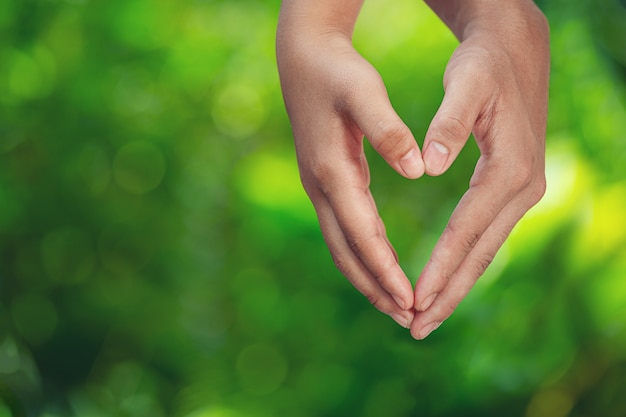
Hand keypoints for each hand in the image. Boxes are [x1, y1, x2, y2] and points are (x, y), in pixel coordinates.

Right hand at [277, 5, 424, 327]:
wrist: (303, 57)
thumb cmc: (336, 71)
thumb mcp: (363, 91)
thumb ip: (388, 130)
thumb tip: (417, 170)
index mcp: (332, 171)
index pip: (362, 233)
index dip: (386, 270)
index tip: (411, 300)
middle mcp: (321, 188)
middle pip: (347, 252)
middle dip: (376, 288)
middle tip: (408, 319)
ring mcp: (320, 187)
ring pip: (343, 246)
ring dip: (369, 278)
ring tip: (397, 305)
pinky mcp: (327, 181)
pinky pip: (344, 229)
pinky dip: (364, 254)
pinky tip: (383, 265)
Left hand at [410, 1, 549, 338]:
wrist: (515, 49)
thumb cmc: (484, 65)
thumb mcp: (465, 85)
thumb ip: (448, 126)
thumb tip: (428, 168)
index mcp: (509, 169)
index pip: (466, 231)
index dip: (439, 267)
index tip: (412, 299)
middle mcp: (523, 188)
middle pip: (480, 254)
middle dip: (447, 294)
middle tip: (416, 328)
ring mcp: (521, 191)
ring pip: (485, 250)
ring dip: (455, 286)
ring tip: (425, 317)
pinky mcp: (511, 189)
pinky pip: (484, 235)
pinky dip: (463, 263)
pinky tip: (444, 281)